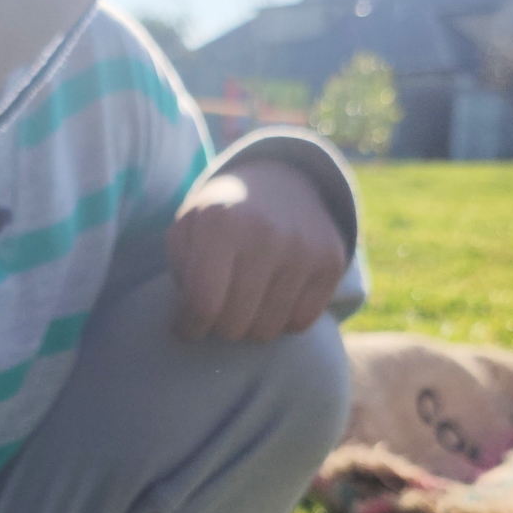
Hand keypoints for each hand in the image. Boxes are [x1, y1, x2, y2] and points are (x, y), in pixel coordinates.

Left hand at [166, 159, 347, 342]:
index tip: (187, 324)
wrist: (281, 182)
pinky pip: (299, 323)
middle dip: (218, 327)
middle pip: (234, 324)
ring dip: (249, 327)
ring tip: (243, 302)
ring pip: (267, 330)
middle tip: (217, 310)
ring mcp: (304, 250)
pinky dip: (281, 320)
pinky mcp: (332, 263)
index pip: (204, 305)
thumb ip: (180, 271)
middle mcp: (267, 235)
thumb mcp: (188, 227)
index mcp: (222, 224)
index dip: (189, 326)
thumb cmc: (222, 216)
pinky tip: (272, 297)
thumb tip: (191, 318)